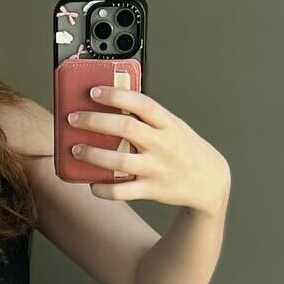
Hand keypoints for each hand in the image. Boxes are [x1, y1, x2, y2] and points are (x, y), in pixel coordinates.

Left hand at [66, 85, 229, 212]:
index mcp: (168, 123)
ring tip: (75, 149)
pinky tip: (91, 183)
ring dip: (93, 154)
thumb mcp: (173, 126)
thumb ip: (148, 118)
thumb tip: (112, 104)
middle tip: (73, 118)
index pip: (141, 103)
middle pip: (125, 128)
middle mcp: (163, 144)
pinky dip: (103, 189)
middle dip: (95, 121)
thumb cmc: (183, 148)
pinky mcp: (153, 190)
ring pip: (119, 161)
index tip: (93, 91)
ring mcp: (157, 168)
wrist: (210, 181)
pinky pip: (122, 192)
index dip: (116, 95)